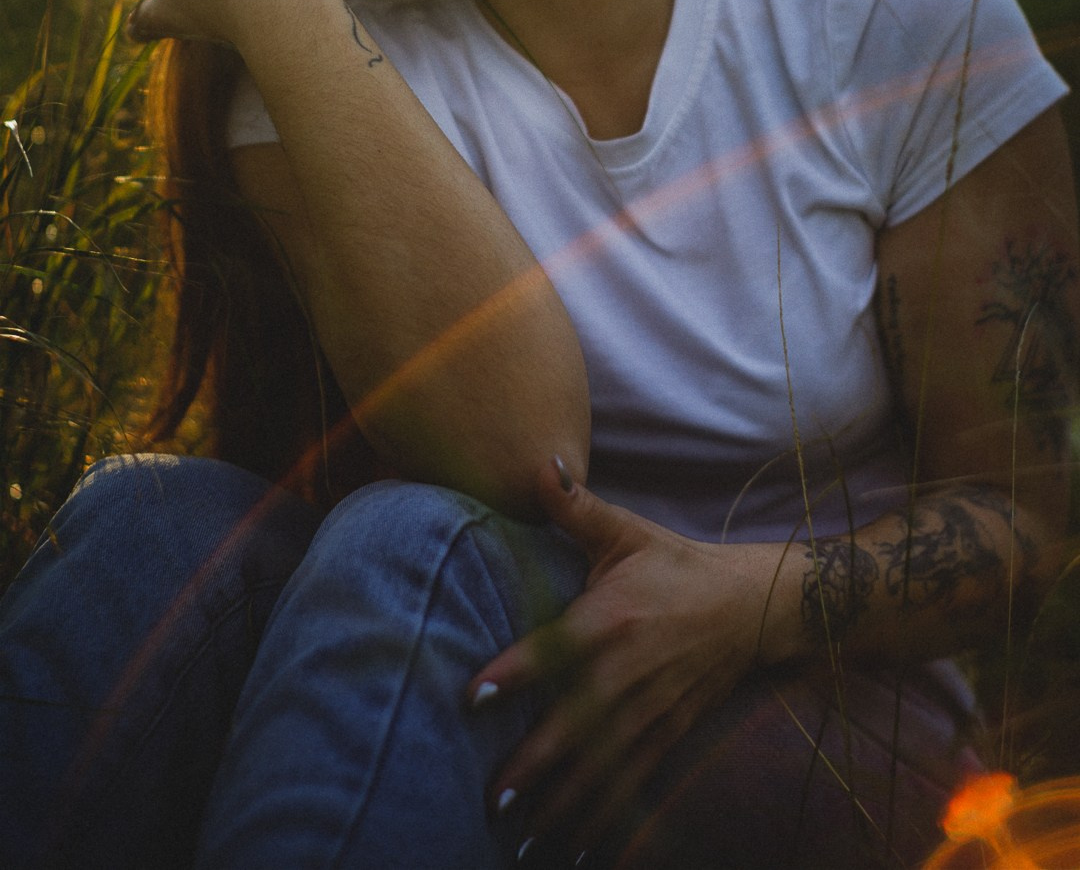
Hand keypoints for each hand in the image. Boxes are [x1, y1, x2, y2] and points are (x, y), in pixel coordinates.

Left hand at [469, 460, 793, 856]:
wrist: (754, 606)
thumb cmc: (675, 564)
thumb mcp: (628, 531)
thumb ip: (577, 507)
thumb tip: (539, 463)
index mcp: (615, 614)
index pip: (558, 645)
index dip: (517, 670)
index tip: (474, 694)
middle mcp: (632, 668)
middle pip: (579, 721)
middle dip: (537, 763)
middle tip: (493, 798)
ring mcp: (654, 707)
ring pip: (603, 764)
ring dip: (563, 804)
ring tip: (519, 840)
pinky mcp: (669, 732)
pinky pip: (633, 782)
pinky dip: (606, 818)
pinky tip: (574, 851)